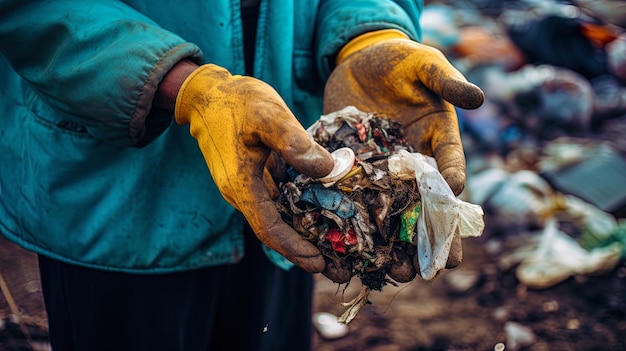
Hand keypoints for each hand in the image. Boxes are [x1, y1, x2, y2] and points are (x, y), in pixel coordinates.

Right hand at [174, 64, 334, 272]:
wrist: (208, 94)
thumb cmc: (236, 101)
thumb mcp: (267, 114)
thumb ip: (293, 142)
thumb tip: (327, 169)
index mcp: (241, 185)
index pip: (268, 227)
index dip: (293, 247)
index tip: (318, 263)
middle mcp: (244, 192)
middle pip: (277, 230)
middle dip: (307, 251)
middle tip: (340, 270)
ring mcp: (250, 185)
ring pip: (281, 217)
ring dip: (307, 234)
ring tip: (339, 251)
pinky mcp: (257, 175)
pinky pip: (281, 200)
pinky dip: (302, 211)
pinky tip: (324, 213)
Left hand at [324, 31, 484, 276]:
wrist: (358, 61)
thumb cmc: (399, 60)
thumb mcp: (423, 64)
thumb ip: (445, 81)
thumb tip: (478, 97)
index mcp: (437, 139)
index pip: (451, 167)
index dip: (453, 186)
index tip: (454, 202)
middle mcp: (414, 161)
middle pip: (426, 203)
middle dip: (433, 234)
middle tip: (438, 269)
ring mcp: (384, 169)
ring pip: (395, 211)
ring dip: (398, 243)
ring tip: (398, 273)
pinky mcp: (356, 170)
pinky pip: (359, 200)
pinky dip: (359, 224)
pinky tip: (356, 251)